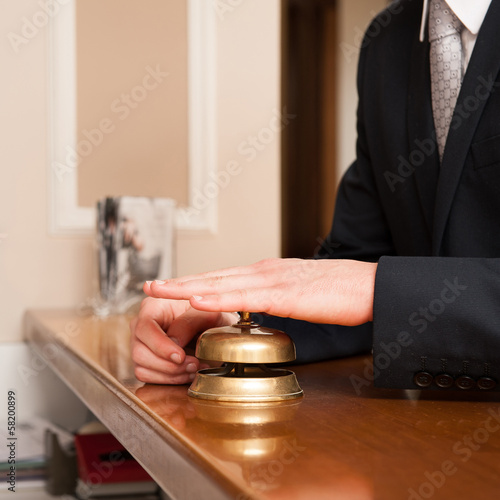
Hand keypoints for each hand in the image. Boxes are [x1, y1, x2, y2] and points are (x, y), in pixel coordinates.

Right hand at [130, 297, 236, 384]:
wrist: (214, 326)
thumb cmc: (208, 314)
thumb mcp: (206, 313)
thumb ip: (190, 322)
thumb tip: (175, 342)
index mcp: (153, 306)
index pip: (145, 328)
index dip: (161, 346)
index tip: (180, 356)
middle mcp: (142, 325)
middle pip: (139, 352)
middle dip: (169, 364)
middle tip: (194, 364)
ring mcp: (141, 344)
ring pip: (142, 368)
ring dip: (171, 374)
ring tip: (194, 368)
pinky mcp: (146, 361)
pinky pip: (148, 378)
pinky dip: (170, 380)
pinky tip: (188, 373)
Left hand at [145, 258, 376, 325]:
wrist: (370, 286)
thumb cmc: (339, 292)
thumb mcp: (299, 293)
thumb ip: (275, 297)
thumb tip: (259, 305)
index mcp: (267, 274)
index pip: (222, 279)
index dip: (193, 282)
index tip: (169, 287)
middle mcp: (264, 272)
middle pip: (213, 278)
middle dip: (178, 283)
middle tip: (148, 285)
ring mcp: (273, 281)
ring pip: (221, 285)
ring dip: (186, 287)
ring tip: (158, 290)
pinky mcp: (286, 295)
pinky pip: (246, 298)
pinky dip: (218, 299)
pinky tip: (197, 300)